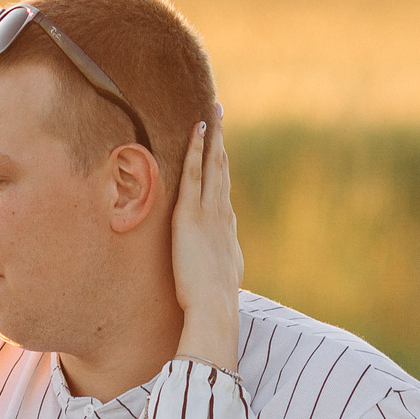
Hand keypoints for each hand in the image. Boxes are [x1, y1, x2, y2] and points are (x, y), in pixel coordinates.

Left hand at [170, 117, 241, 371]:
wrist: (214, 306)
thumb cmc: (214, 303)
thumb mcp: (220, 281)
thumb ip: (218, 267)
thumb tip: (219, 269)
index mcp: (228, 230)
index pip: (224, 191)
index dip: (223, 168)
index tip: (221, 150)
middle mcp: (223, 214)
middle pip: (223, 170)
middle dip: (222, 141)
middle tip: (221, 115)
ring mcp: (209, 212)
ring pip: (213, 165)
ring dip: (213, 137)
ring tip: (213, 112)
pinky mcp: (192, 214)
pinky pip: (195, 174)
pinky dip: (197, 150)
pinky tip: (197, 131)